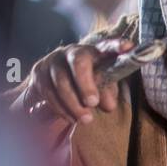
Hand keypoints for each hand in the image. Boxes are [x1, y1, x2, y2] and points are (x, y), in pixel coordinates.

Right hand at [11, 38, 133, 124]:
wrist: (51, 85)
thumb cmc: (83, 85)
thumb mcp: (100, 88)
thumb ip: (107, 93)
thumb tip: (108, 105)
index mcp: (92, 52)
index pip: (106, 46)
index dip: (117, 46)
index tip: (128, 47)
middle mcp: (72, 51)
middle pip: (79, 62)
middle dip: (86, 84)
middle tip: (92, 103)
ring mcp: (53, 61)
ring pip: (61, 81)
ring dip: (73, 103)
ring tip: (86, 119)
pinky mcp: (38, 73)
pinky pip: (48, 92)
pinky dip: (61, 108)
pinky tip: (71, 118)